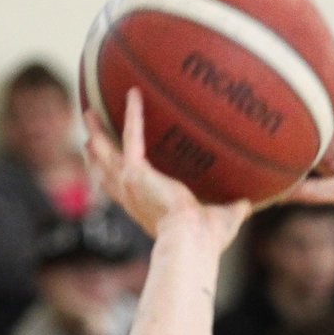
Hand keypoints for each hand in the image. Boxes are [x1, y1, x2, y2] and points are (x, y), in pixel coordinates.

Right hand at [84, 90, 249, 249]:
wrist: (192, 241)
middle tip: (86, 139)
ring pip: (104, 153)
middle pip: (104, 173)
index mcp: (145, 210)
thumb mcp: (220, 221)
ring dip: (96, 133)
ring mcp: (129, 185)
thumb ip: (232, 209)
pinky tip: (134, 93)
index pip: (124, 193)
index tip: (108, 169)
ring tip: (88, 113)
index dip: (113, 181)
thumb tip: (247, 204)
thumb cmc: (205, 240)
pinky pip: (131, 135)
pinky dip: (133, 114)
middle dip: (95, 155)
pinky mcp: (135, 173)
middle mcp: (131, 198)